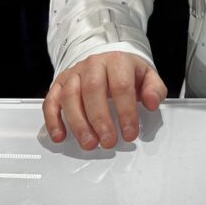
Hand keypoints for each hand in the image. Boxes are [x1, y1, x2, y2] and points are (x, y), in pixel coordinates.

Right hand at [43, 51, 166, 149]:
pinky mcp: (59, 83)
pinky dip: (53, 119)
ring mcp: (75, 73)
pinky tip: (60, 136)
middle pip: (93, 90)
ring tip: (89, 143)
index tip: (129, 133)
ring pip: (70, 96)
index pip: (121, 86)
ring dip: (78, 123)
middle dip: (100, 119)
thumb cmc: (127, 73)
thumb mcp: (147, 77)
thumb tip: (152, 103)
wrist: (109, 61)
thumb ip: (154, 90)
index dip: (125, 112)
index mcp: (117, 61)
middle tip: (108, 142)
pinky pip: (51, 100)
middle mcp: (94, 64)